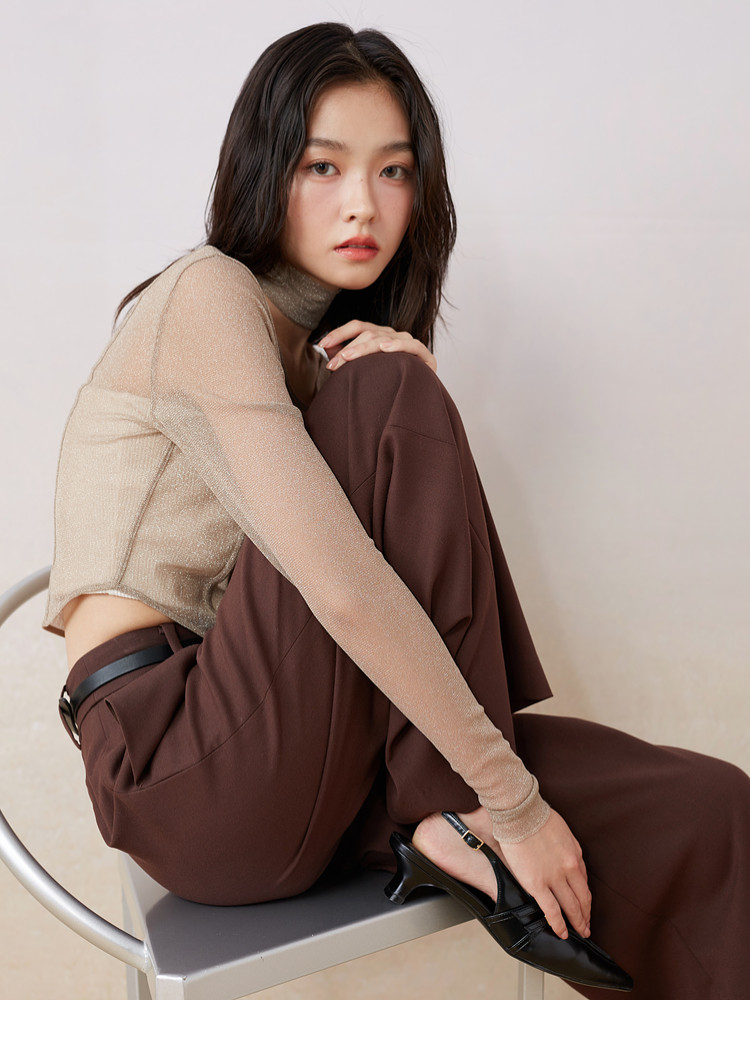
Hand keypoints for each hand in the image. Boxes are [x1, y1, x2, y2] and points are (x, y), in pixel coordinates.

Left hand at [318, 320, 436, 372]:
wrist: (416, 399)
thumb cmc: (386, 383)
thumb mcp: (363, 369)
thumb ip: (347, 357)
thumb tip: (325, 348)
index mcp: (378, 335)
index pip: (358, 327)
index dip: (339, 333)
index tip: (321, 344)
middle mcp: (392, 335)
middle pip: (367, 334)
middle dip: (347, 349)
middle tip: (332, 365)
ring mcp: (407, 342)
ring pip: (383, 339)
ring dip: (364, 348)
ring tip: (348, 357)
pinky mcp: (423, 354)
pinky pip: (411, 345)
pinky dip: (398, 345)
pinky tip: (385, 348)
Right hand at [497, 809, 591, 939]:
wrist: (520, 814)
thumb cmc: (537, 817)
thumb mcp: (562, 831)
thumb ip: (568, 849)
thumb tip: (568, 861)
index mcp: (575, 855)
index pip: (584, 882)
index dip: (586, 897)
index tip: (585, 905)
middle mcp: (570, 869)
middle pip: (582, 898)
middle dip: (586, 914)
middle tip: (587, 926)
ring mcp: (554, 878)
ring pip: (571, 907)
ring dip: (578, 922)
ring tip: (580, 932)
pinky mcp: (537, 885)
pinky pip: (551, 911)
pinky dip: (559, 925)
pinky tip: (562, 933)